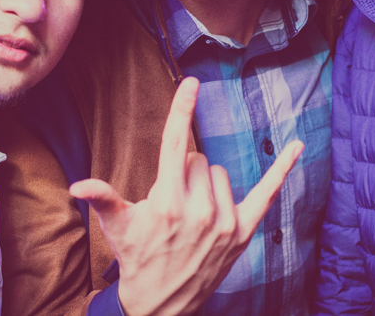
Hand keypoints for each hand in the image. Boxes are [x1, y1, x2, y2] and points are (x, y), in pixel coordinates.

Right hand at [69, 77, 302, 315]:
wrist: (161, 305)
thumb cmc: (136, 257)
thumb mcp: (117, 227)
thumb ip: (102, 199)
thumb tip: (77, 186)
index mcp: (166, 202)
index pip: (175, 144)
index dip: (181, 110)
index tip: (191, 83)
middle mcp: (198, 210)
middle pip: (197, 159)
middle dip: (183, 171)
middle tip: (171, 203)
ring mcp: (223, 221)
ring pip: (219, 173)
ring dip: (206, 184)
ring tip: (191, 213)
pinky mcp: (242, 232)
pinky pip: (267, 192)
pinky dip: (283, 168)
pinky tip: (297, 145)